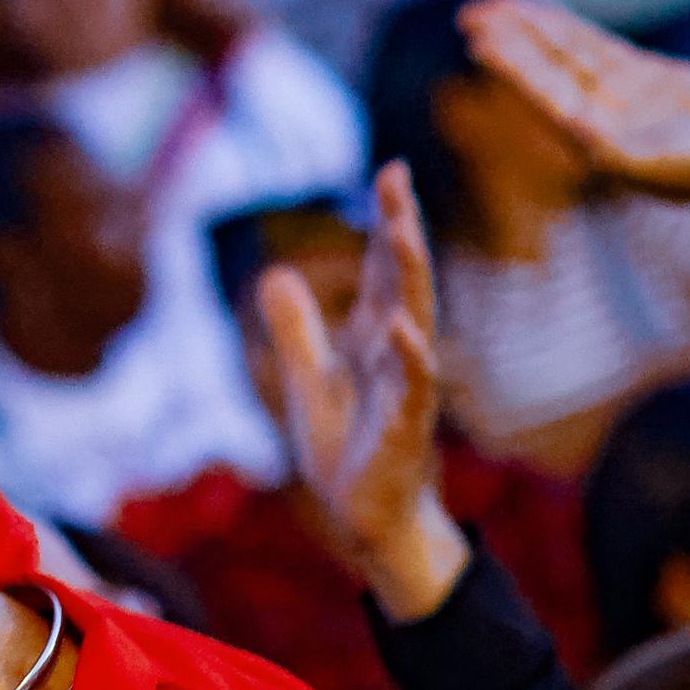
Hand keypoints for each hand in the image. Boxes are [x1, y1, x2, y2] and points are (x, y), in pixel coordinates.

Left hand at [259, 163, 467, 622]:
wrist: (363, 519)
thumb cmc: (346, 447)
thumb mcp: (306, 381)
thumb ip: (295, 330)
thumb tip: (274, 274)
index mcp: (374, 339)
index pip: (381, 271)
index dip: (388, 221)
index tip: (390, 170)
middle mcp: (396, 355)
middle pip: (402, 281)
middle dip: (400, 229)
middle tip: (396, 178)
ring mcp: (406, 390)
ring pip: (414, 323)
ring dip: (408, 278)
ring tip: (401, 231)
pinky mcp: (405, 431)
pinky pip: (413, 389)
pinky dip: (412, 358)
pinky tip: (406, 329)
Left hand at [462, 0, 689, 205]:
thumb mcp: (667, 159)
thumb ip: (624, 150)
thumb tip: (582, 134)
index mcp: (590, 139)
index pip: (542, 94)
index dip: (511, 66)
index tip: (480, 42)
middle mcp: (594, 116)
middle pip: (542, 68)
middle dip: (507, 41)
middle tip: (468, 14)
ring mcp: (615, 94)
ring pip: (563, 52)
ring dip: (529, 29)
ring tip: (490, 5)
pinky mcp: (638, 76)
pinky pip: (593, 45)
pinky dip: (565, 28)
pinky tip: (538, 13)